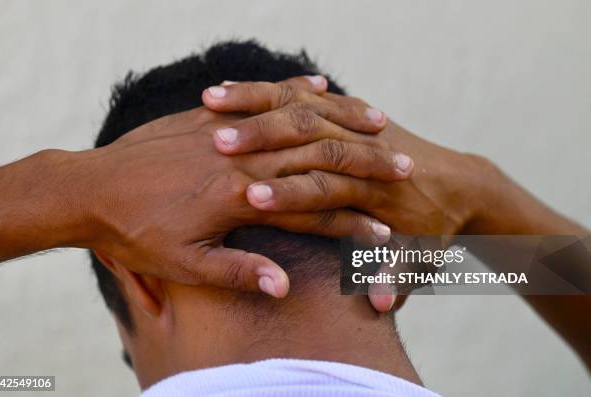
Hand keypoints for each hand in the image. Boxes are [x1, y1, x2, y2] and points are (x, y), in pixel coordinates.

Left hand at [71, 77, 414, 297]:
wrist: (86, 188)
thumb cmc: (134, 233)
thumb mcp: (183, 264)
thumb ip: (237, 270)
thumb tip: (283, 286)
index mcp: (240, 198)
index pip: (311, 211)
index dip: (351, 223)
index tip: (386, 230)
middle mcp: (242, 160)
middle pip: (317, 159)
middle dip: (367, 165)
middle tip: (407, 168)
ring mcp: (228, 133)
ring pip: (299, 120)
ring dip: (344, 120)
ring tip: (381, 120)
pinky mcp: (210, 116)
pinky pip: (262, 96)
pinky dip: (295, 91)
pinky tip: (320, 84)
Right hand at [206, 87, 488, 308]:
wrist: (469, 186)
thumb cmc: (442, 227)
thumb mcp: (427, 260)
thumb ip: (397, 278)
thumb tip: (374, 302)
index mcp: (375, 192)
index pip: (322, 189)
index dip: (285, 193)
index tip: (248, 197)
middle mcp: (364, 151)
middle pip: (306, 140)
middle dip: (260, 140)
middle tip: (216, 143)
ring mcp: (360, 128)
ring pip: (304, 106)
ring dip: (261, 105)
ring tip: (216, 102)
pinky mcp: (355, 118)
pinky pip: (313, 96)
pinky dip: (276, 90)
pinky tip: (240, 88)